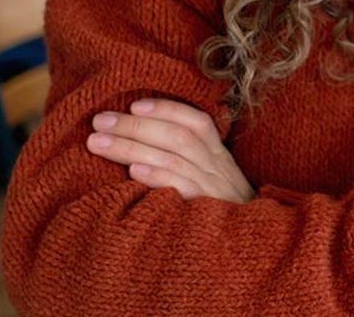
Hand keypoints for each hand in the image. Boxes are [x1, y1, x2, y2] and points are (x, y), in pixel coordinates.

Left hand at [86, 98, 253, 203]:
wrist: (255, 249)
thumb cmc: (222, 210)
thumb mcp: (214, 180)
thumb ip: (188, 161)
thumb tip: (140, 143)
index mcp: (218, 156)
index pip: (197, 123)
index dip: (167, 110)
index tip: (134, 105)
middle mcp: (217, 167)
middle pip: (177, 137)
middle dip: (135, 126)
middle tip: (99, 121)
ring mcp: (213, 188)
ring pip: (173, 158)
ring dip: (132, 147)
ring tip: (98, 143)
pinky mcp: (207, 210)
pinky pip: (183, 188)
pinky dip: (158, 176)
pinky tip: (133, 171)